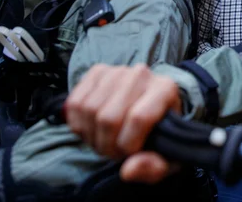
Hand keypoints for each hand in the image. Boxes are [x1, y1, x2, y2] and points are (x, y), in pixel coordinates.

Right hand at [65, 64, 181, 183]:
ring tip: (105, 140)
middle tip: (115, 151)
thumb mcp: (167, 158)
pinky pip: (75, 102)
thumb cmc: (160, 136)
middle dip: (107, 145)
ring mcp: (117, 71)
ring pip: (88, 109)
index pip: (138, 118)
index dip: (127, 145)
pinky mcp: (97, 72)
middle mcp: (141, 75)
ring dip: (91, 135)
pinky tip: (93, 128)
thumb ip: (154, 167)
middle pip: (108, 117)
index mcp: (165, 90)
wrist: (151, 111)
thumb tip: (129, 170)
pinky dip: (78, 123)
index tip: (130, 154)